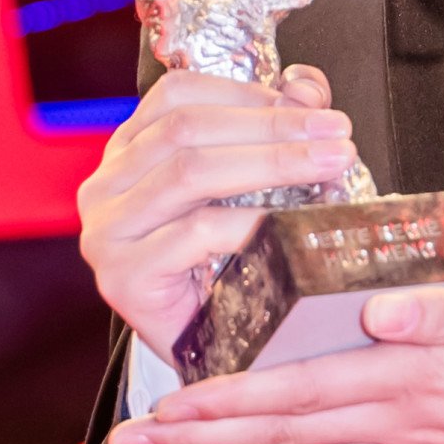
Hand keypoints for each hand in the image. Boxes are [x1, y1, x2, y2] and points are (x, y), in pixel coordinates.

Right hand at [75, 65, 360, 357]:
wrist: (209, 356)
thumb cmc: (227, 266)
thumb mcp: (248, 187)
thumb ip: (273, 128)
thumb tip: (307, 86)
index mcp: (127, 152)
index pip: (177, 94)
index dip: (248, 92)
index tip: (315, 106)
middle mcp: (105, 187)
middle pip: (187, 128)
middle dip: (273, 126)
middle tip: (338, 136)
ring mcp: (106, 232)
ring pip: (190, 171)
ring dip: (272, 163)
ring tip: (330, 166)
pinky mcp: (122, 277)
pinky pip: (194, 233)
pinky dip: (250, 222)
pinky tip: (291, 224)